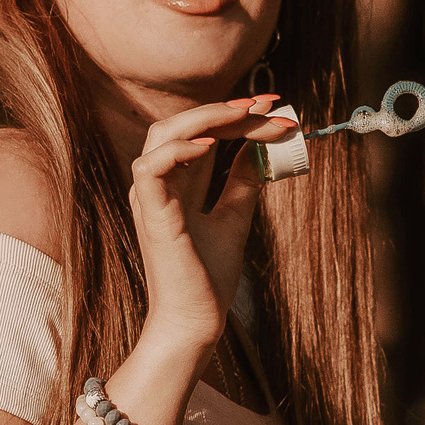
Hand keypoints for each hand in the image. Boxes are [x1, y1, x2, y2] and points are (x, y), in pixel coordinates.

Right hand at [128, 95, 297, 350]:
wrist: (197, 320)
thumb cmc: (209, 276)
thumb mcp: (235, 217)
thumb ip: (242, 181)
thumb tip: (259, 148)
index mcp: (177, 183)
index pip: (203, 132)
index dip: (236, 116)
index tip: (274, 109)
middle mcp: (160, 183)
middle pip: (182, 123)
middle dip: (225, 109)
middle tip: (266, 104)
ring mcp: (150, 196)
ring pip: (162, 134)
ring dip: (204, 118)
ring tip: (243, 114)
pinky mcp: (150, 213)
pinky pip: (150, 166)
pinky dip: (178, 150)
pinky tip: (211, 145)